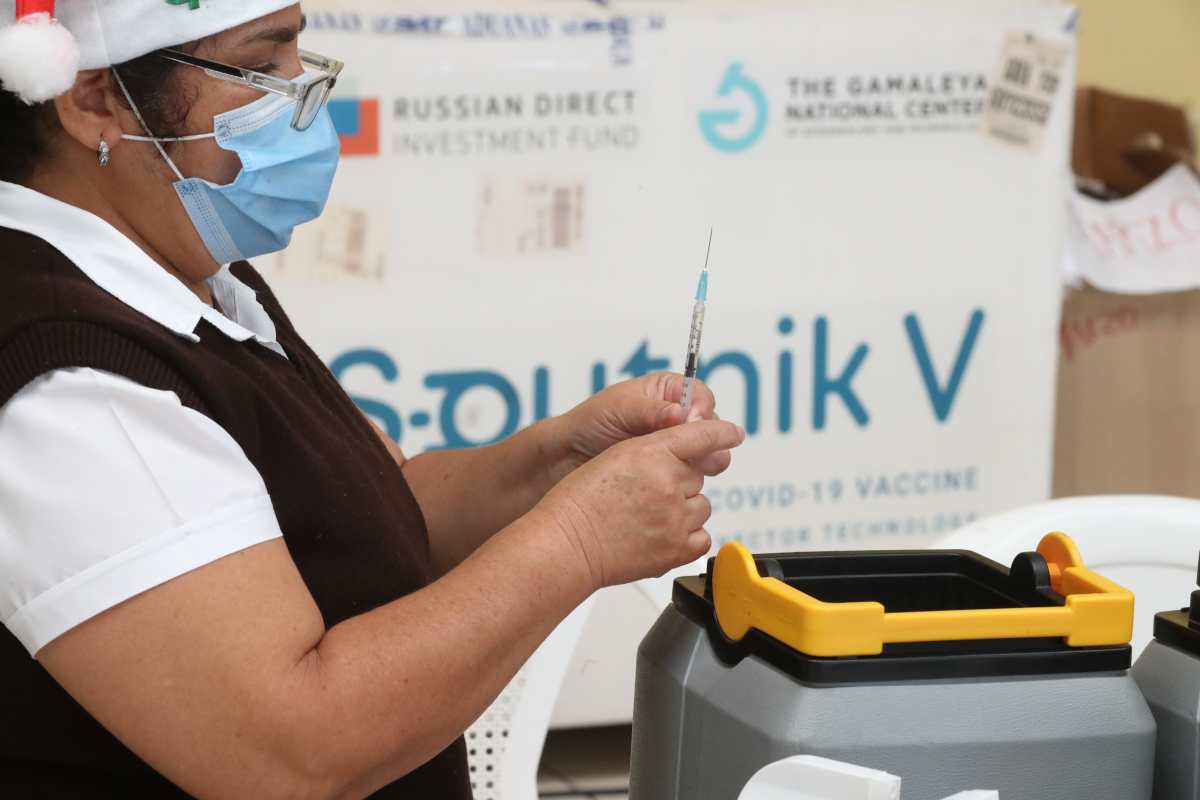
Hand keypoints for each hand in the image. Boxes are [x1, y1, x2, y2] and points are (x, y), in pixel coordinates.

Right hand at [536, 419, 746, 590]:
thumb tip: (682, 462)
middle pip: (697, 475)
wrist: (566, 544)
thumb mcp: (614, 458)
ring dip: (682, 510)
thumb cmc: (579, 503)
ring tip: (647, 517)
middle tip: (645, 495)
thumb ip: (652, 454)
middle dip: (678, 483)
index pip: (701, 434)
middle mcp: (669, 481)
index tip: (733, 434)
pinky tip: (660, 536)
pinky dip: (686, 536)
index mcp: (651, 451)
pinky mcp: (677, 549)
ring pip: (700, 506)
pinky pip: (702, 537)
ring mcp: (675, 517)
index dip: (721, 433)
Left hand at [549, 372, 729, 483]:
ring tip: (689, 471)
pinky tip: (677, 486)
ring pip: (709, 455)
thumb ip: (651, 410)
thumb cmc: (588, 424)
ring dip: (704, 464)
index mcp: (667, 392)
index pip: (701, 397)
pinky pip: (694, 478)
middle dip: (708, 440)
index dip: (700, 410)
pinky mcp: (672, 474)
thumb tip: (681, 413)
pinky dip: (691, 482)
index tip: (690, 422)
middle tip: (697, 454)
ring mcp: (676, 449)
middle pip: (712, 428)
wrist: (567, 460)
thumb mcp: (618, 408)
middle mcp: (677, 419)